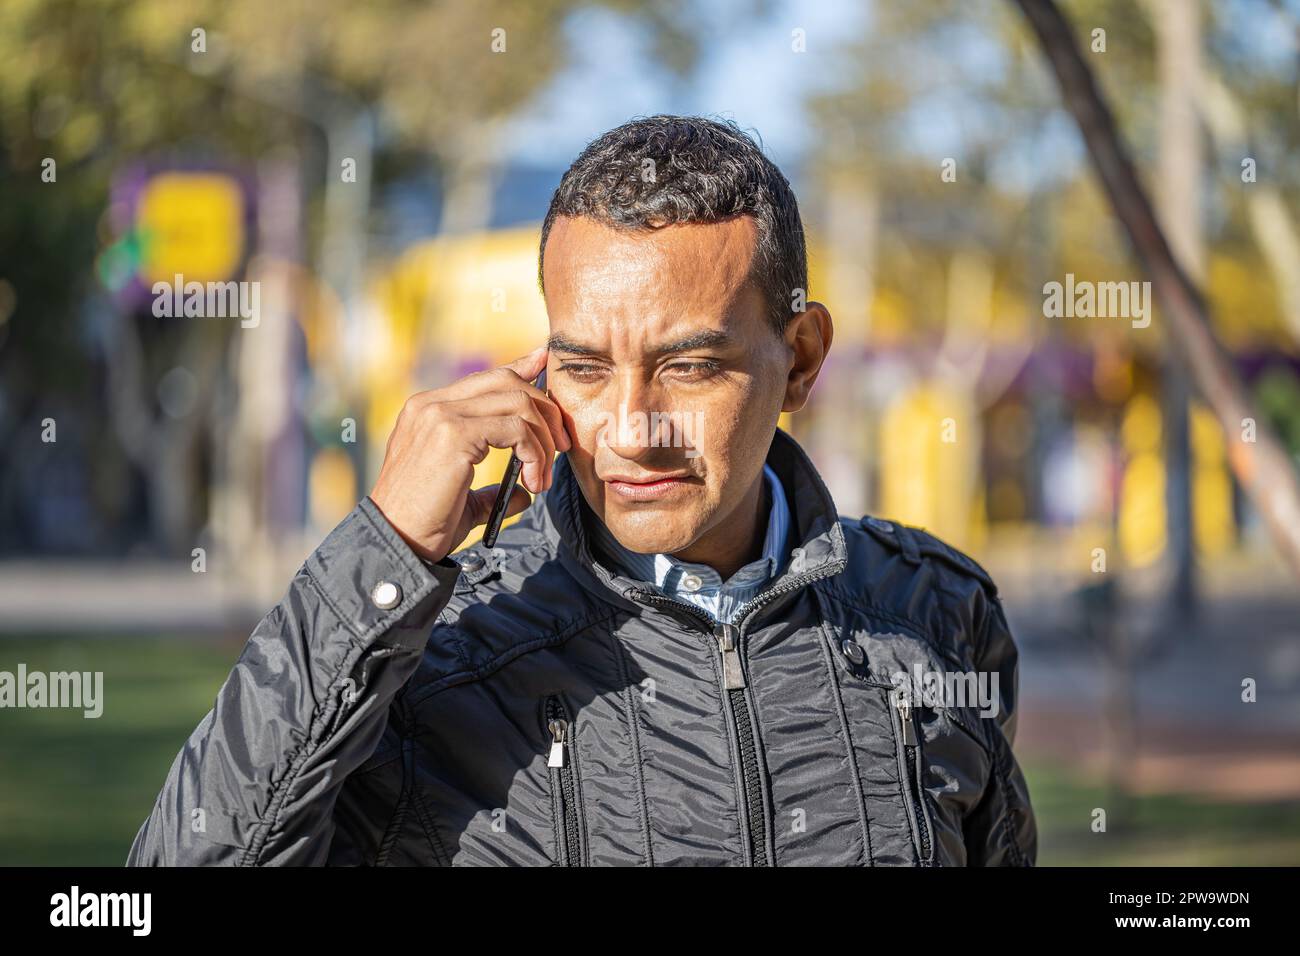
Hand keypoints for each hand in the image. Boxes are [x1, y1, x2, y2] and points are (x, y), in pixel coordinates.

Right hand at [368, 346, 570, 562]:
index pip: (484, 379)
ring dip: (543, 441)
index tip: (545, 368)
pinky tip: (531, 481)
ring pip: (518, 403)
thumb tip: (523, 493)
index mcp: (427, 410)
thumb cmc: (423, 526)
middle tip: (560, 447)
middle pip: (507, 382)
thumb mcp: (462, 499)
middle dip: (545, 411)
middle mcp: (431, 404)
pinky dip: (534, 453)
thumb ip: (490, 489)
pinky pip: (515, 429)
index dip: (521, 370)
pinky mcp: (453, 434)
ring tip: (540, 478)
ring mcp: (440, 415)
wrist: (397, 544)